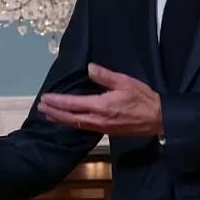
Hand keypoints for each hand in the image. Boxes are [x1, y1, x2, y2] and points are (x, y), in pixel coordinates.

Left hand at [37, 63, 162, 136]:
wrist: (158, 119)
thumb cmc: (143, 98)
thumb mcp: (125, 82)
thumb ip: (105, 76)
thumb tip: (89, 68)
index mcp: (101, 106)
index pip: (73, 105)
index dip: (57, 102)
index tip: (45, 98)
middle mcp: (98, 120)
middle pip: (70, 118)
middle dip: (54, 112)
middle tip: (41, 107)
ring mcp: (101, 127)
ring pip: (75, 124)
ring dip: (60, 119)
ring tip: (48, 114)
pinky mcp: (106, 131)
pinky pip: (84, 127)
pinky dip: (72, 123)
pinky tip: (68, 120)